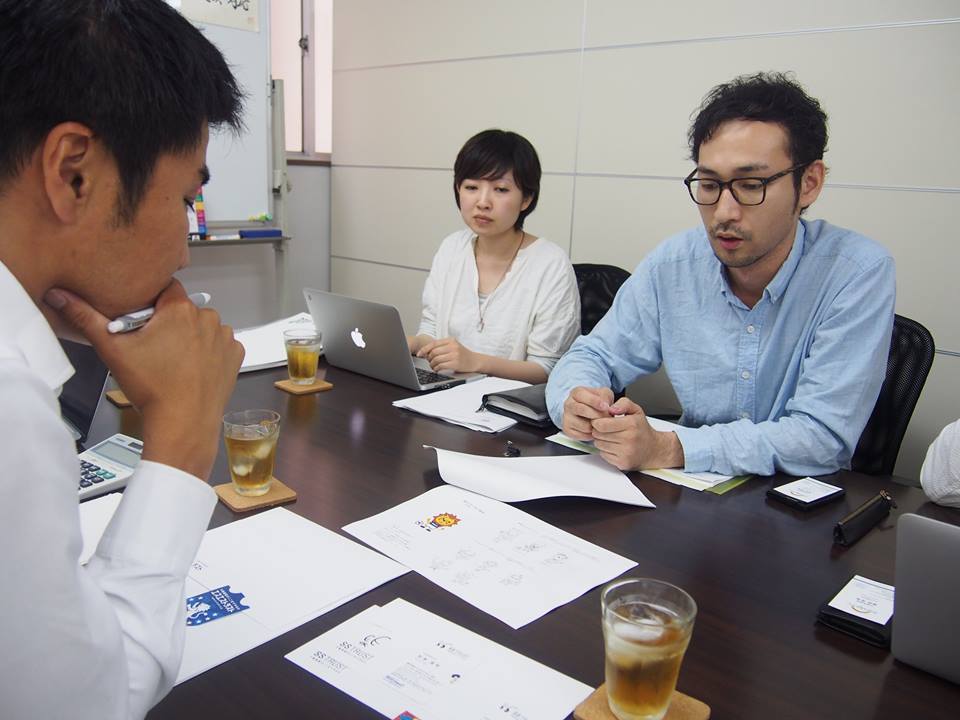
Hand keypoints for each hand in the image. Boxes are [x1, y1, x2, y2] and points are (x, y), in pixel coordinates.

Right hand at [45, 280, 243, 478]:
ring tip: (174, 360)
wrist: (183, 423)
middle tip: (154, 346)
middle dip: (169, 322)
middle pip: (183, 309)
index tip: (144, 318)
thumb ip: (86, 318)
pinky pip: (219, 345)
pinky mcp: (235, 355)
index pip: (165, 287)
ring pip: (202, 327)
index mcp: (180, 309)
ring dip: (191, 336)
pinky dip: (208, 352)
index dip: (152, 302)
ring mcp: (225, 337)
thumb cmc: (153, 389)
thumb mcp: (113, 350)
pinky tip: (193, 367)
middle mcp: (208, 318)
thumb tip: (60, 296)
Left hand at [416, 337, 480, 373]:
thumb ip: (441, 347)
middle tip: (429, 362)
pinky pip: (441, 366)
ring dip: (432, 365)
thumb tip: (426, 352)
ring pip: (436, 360)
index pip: (433, 344)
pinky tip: (437, 369)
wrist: (475, 361)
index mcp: (451, 340)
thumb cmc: (462, 354)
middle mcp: (453, 346)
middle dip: (429, 358)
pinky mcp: (456, 363)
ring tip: (433, 366)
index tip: (419, 354)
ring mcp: (455, 355)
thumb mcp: (453, 346)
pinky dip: (436, 369)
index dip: (424, 349)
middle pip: (434, 352)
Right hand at [561, 386, 614, 440]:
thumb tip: (606, 408)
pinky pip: (582, 436)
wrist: (588, 412)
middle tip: (607, 417)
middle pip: (582, 410)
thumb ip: (605, 397)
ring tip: (601, 423)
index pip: (582, 396)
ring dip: (596, 426)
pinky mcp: (567, 430)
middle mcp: (568, 404)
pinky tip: (595, 429)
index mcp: (576, 393)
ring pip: (584, 426)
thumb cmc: (597, 401)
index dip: (595, 401)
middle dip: (597, 415)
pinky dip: (591, 435)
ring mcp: (566, 418)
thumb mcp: (603, 393)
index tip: (605, 406)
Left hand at [590, 397, 682, 470]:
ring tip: (611, 437)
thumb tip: (610, 409)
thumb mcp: (636, 410)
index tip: (601, 420)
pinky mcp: (622, 463)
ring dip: (601, 440)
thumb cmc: (642, 429)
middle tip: (606, 429)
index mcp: (631, 424)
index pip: (601, 424)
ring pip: (599, 445)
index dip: (597, 421)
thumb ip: (623, 404)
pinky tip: (614, 446)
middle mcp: (629, 439)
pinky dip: (605, 450)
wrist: (654, 450)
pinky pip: (603, 455)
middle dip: (598, 430)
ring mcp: (626, 453)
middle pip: (598, 434)